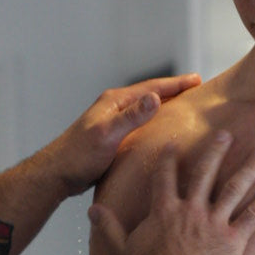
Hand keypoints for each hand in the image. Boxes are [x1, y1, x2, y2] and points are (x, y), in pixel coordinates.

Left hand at [45, 72, 201, 195]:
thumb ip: (131, 117)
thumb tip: (155, 98)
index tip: (197, 80)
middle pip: (150, 95)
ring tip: (183, 107)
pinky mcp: (112, 137)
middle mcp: (115, 108)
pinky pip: (140, 125)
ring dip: (164, 106)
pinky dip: (154, 123)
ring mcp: (113, 122)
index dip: (176, 84)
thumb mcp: (108, 134)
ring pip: (145, 110)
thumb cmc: (79, 156)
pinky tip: (160, 132)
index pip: (152, 88)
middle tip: (196, 89)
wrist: (56, 174)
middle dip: (173, 91)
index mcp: (115, 102)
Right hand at [89, 131, 254, 254]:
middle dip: (216, 150)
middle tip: (227, 133)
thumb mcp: (120, 251)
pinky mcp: (233, 239)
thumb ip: (107, 227)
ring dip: (249, 167)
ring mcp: (214, 223)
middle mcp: (191, 210)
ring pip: (234, 188)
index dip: (168, 158)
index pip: (165, 176)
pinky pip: (254, 215)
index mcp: (164, 210)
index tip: (173, 142)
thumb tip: (91, 210)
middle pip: (205, 172)